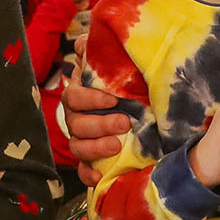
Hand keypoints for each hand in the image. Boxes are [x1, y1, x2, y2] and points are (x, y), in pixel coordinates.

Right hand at [63, 35, 126, 182]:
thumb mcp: (118, 63)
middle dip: (98, 124)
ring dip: (95, 148)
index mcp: (81, 95)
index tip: (113, 98)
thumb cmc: (128, 82)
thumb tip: (82, 43)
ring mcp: (83, 140)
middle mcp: (77, 118)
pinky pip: (83, 171)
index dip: (90, 99)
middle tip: (124, 123)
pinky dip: (89, 175)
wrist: (146, 108)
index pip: (74, 97)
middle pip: (76, 124)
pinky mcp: (92, 161)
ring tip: (116, 146)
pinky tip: (100, 176)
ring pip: (77, 146)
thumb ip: (99, 51)